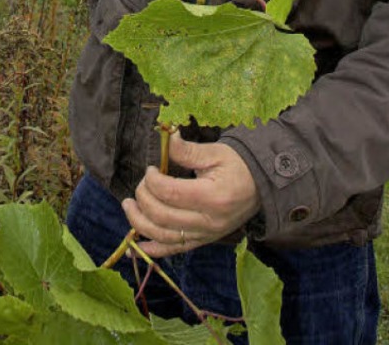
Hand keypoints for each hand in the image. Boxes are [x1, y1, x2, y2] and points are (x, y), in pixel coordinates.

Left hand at [122, 132, 259, 257]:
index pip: (171, 194)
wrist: (261, 186)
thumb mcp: (215, 152)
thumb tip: (167, 137)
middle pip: (163, 217)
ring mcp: (205, 236)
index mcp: (212, 197)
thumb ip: (187, 150)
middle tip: (141, 183)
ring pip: (163, 238)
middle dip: (143, 198)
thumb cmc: (238, 165)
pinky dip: (151, 250)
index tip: (151, 168)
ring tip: (128, 206)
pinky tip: (133, 248)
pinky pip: (173, 250)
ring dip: (139, 224)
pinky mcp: (202, 242)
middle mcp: (208, 222)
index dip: (153, 181)